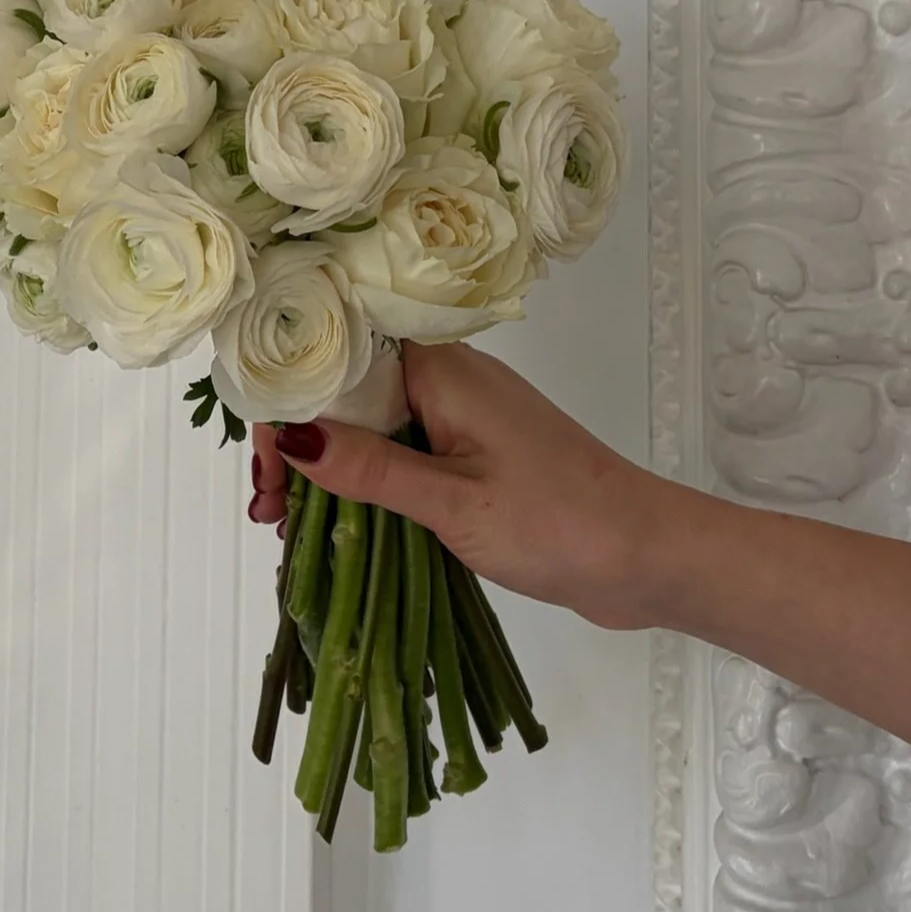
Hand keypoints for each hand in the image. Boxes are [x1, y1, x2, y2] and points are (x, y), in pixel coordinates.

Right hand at [249, 340, 674, 630]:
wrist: (649, 556)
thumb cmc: (562, 522)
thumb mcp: (454, 503)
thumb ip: (371, 470)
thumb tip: (288, 438)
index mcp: (441, 369)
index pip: (337, 355)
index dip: (286, 399)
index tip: (262, 461)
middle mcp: (446, 380)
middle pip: (343, 392)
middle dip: (294, 443)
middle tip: (268, 510)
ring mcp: (458, 419)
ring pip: (366, 428)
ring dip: (323, 470)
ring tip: (287, 525)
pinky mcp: (470, 457)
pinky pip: (396, 457)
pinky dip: (360, 485)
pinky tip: (334, 523)